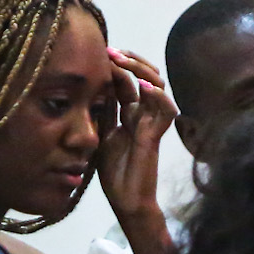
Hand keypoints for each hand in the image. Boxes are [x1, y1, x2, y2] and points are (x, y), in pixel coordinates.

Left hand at [96, 48, 178, 228]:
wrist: (127, 202)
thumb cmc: (115, 174)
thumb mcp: (100, 136)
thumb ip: (100, 114)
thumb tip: (88, 90)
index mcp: (129, 114)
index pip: (127, 79)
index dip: (116, 64)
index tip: (100, 52)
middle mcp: (143, 114)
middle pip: (146, 76)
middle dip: (130, 60)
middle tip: (111, 52)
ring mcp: (151, 124)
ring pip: (157, 86)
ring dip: (141, 70)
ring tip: (122, 62)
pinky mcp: (155, 136)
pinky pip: (165, 111)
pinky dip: (157, 96)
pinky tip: (142, 87)